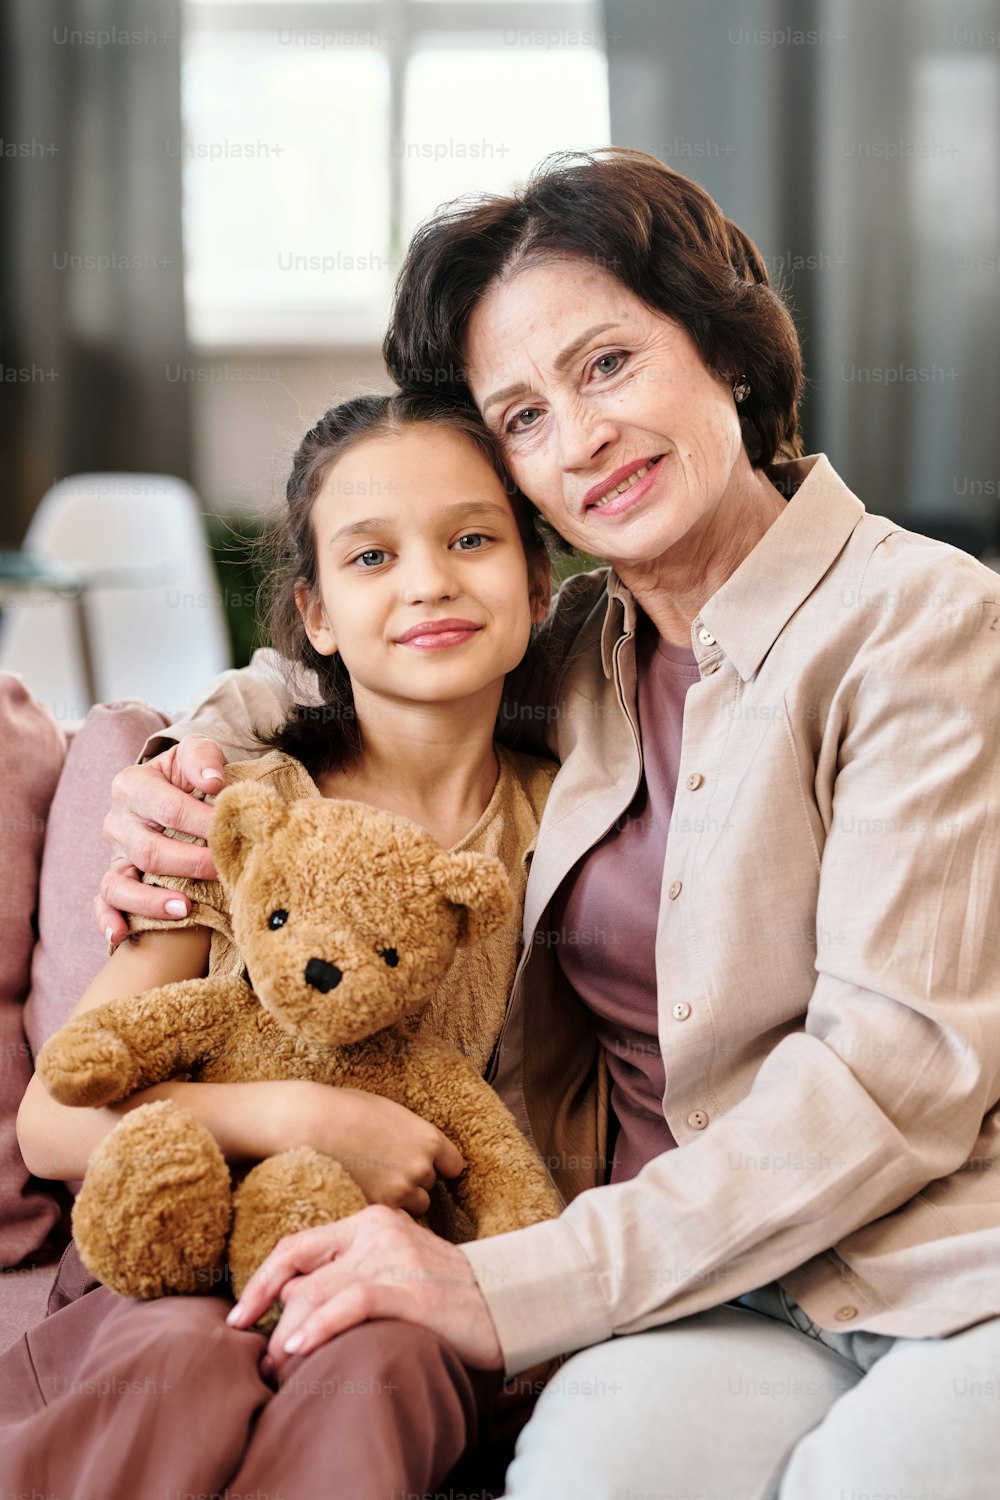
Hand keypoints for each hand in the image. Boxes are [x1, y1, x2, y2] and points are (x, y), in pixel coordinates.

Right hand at [96, 737, 227, 943]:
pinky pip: (104, 904)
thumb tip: (214, 783)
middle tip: (223, 872)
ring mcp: (114, 854)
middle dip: (190, 864)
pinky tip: (120, 936)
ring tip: (185, 908)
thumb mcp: (197, 753)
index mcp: (133, 784)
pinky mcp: (115, 879)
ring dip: (151, 900)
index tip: (232, 835)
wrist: (173, 789)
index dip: (203, 824)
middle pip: (150, 850)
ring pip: (119, 884)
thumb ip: (204, 758)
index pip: (170, 808)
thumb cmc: (189, 774)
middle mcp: (117, 821)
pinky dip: (108, 920)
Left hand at [226, 1205, 503, 1374]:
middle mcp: (378, 1232)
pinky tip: (299, 1348)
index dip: (261, 1281)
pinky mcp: (412, 1289)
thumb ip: (352, 1274)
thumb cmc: (447, 1294)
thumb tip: (294, 1304)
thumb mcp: (396, 1270)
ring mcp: (396, 1258)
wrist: (511, 1299)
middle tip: (264, 1363)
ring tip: (279, 1369)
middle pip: (301, 1276)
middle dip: (273, 1322)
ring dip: (288, 1337)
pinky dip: (319, 1327)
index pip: (298, 1246)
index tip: (239, 1317)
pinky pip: (351, 1304)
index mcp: (370, 1222)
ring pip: (318, 1293)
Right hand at [278, 1083, 464, 1215]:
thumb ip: (410, 1134)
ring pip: (413, 1206)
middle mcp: (420, 1168)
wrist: (310, 1125)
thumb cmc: (345, 1109)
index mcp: (428, 1139)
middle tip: (387, 1171)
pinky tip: (363, 1192)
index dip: (439, 1166)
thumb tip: (417, 1147)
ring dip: (400, 1200)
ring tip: (373, 1183)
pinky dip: (381, 1209)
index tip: (425, 1165)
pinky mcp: (376, 1208)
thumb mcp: (390, 1112)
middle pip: (430, 1187)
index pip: (454, 1165)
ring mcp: (399, 1192)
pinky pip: (390, 1216)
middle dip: (413, 1182)